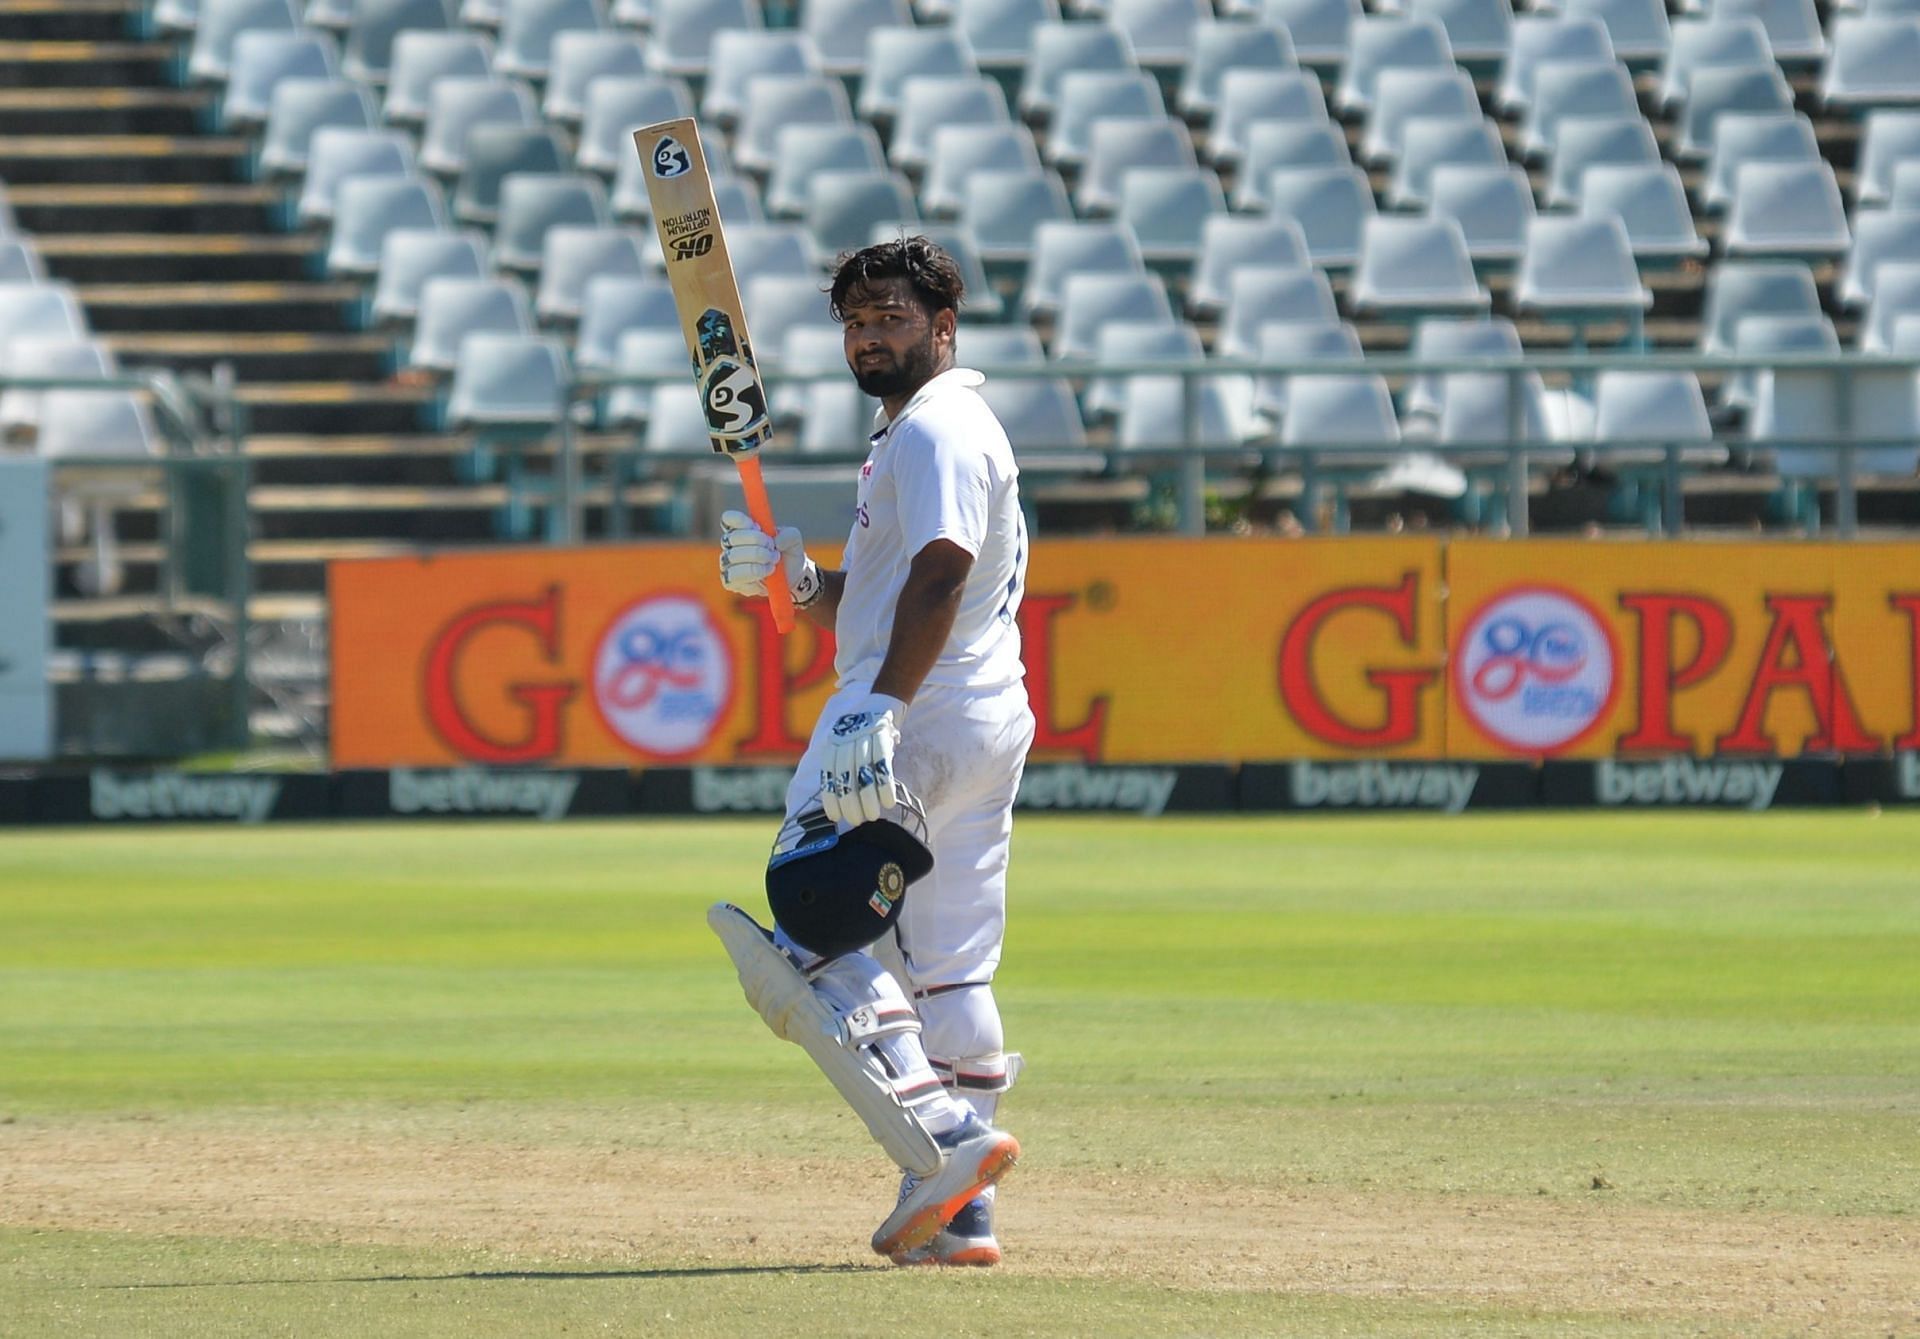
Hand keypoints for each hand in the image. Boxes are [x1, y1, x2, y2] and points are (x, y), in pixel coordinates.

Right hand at [719, 509, 819, 604]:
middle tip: (772, 547)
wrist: (793, 576)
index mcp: (742, 529)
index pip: (729, 519)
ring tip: (773, 562)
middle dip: (755, 541)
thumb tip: (776, 541)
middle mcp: (731, 545)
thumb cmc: (787, 553)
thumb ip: (788, 535)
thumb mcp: (794, 539)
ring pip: (732, 556)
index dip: (740, 520)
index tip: (757, 527)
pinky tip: (767, 574)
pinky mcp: (731, 581)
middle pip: (731, 537)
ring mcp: (729, 563)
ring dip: (756, 558)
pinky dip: (754, 574)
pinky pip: (734, 576)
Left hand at [820, 695, 905, 825]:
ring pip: (863, 774)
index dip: (831, 798)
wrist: (883, 700)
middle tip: (856, 821)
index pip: (829, 776)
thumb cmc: (864, 731)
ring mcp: (863, 738)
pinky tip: (889, 802)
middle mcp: (845, 741)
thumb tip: (843, 798)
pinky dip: (885, 785)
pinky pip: (883, 765)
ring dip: (868, 798)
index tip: (835, 817)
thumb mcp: (846, 744)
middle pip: (845, 777)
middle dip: (850, 803)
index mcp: (833, 745)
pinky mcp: (882, 736)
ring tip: (872, 816)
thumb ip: (842, 765)